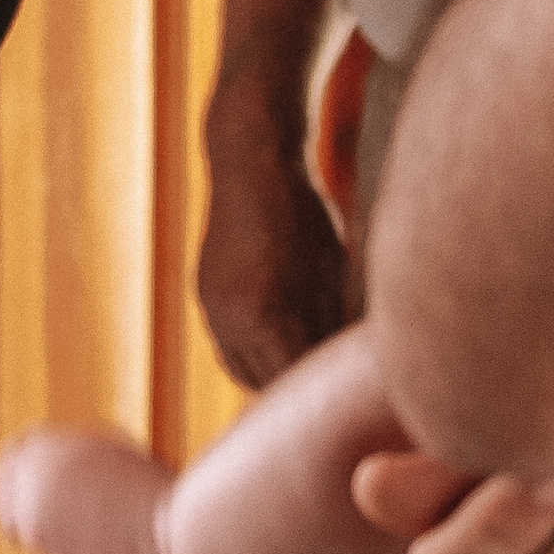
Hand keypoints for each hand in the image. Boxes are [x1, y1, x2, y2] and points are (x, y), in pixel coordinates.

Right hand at [194, 100, 349, 384]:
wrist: (250, 163)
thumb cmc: (306, 213)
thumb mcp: (332, 271)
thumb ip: (332, 324)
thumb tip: (343, 365)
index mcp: (267, 316)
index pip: (299, 379)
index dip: (325, 388)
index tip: (348, 390)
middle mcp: (230, 321)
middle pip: (269, 384)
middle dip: (300, 387)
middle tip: (334, 387)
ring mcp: (211, 310)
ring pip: (243, 371)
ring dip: (273, 376)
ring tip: (311, 368)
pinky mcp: (204, 297)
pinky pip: (228, 345)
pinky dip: (255, 353)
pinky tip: (284, 342)